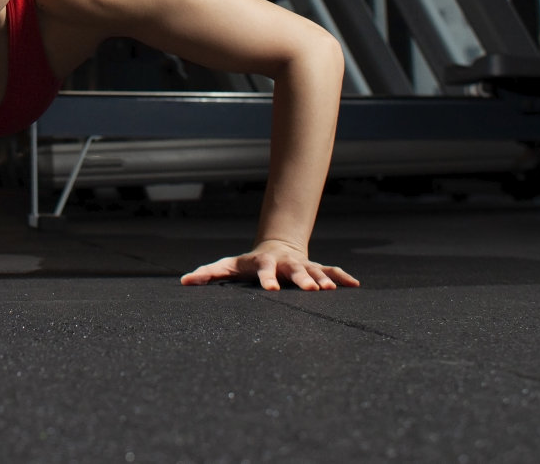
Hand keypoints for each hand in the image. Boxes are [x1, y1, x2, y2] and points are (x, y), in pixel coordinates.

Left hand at [180, 240, 359, 290]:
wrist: (276, 247)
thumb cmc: (247, 263)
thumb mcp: (227, 266)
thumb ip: (208, 273)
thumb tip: (184, 281)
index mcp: (264, 264)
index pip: (265, 271)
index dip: (267, 279)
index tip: (270, 290)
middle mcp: (286, 263)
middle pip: (295, 270)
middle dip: (303, 280)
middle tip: (312, 291)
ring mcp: (302, 265)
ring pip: (315, 271)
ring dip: (324, 279)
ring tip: (331, 290)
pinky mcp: (316, 268)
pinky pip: (331, 271)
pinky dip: (342, 277)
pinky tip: (355, 284)